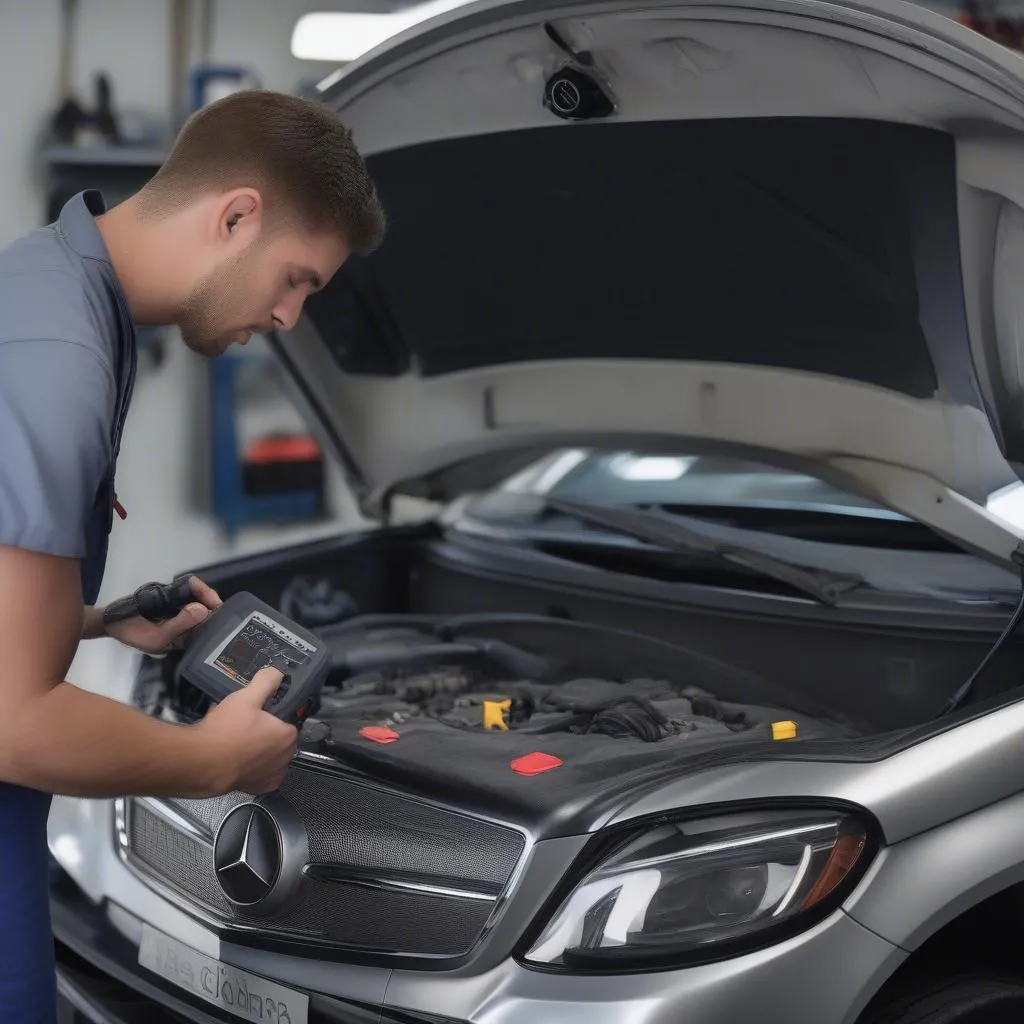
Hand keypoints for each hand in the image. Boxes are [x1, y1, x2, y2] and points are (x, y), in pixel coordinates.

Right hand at [103, 576, 222, 654]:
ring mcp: (182, 612)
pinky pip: (191, 592)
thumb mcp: (158, 636)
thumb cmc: (133, 633)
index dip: (218, 619)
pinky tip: (191, 584)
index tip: (216, 609)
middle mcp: (188, 626)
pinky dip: (194, 586)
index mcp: (187, 640)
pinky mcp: (175, 599)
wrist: (111, 620)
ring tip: (198, 587)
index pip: (210, 630)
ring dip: (203, 593)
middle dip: (211, 602)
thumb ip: (180, 624)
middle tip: (207, 594)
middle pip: (210, 613)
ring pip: (202, 601)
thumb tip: (202, 610)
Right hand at [194, 667, 298, 794]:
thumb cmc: (223, 735)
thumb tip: (275, 673)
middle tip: (244, 726)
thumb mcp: (246, 697)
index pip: (287, 719)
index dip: (271, 715)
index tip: (257, 715)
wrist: (202, 763)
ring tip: (238, 741)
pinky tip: (238, 757)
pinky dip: (253, 766)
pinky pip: (262, 772)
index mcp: (287, 735)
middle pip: (279, 737)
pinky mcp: (260, 787)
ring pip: (270, 755)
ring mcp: (273, 774)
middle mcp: (285, 757)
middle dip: (265, 731)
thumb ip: (265, 682)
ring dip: (259, 749)